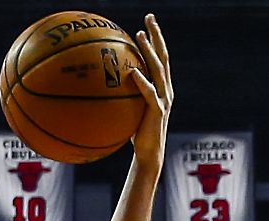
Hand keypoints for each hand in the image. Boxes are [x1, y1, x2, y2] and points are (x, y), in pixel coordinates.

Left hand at [130, 15, 171, 165]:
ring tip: (140, 36)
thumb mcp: (130, 110)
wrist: (149, 155)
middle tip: (149, 17)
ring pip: (158, 70)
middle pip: (163, 56)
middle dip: (156, 35)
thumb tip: (102, 83)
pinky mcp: (157, 112)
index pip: (160, 58)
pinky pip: (149, 94)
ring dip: (149, 51)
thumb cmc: (136, 134)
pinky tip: (133, 72)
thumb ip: (123, 94)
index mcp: (161, 87)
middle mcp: (166, 90)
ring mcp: (163, 100)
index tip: (147, 22)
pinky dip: (142, 82)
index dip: (155, 39)